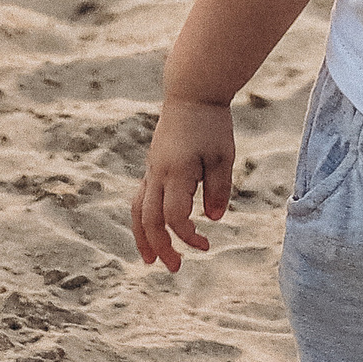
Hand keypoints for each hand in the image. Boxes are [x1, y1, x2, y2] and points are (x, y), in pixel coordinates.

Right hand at [133, 95, 234, 273]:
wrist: (191, 93)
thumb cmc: (211, 123)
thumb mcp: (223, 156)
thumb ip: (218, 189)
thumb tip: (213, 219)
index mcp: (176, 172)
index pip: (174, 217)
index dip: (187, 236)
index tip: (206, 244)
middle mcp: (158, 173)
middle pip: (150, 220)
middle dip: (160, 247)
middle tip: (175, 268)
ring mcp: (152, 169)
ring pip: (139, 210)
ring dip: (142, 237)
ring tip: (149, 259)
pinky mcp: (152, 165)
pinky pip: (141, 197)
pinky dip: (144, 219)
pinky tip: (153, 229)